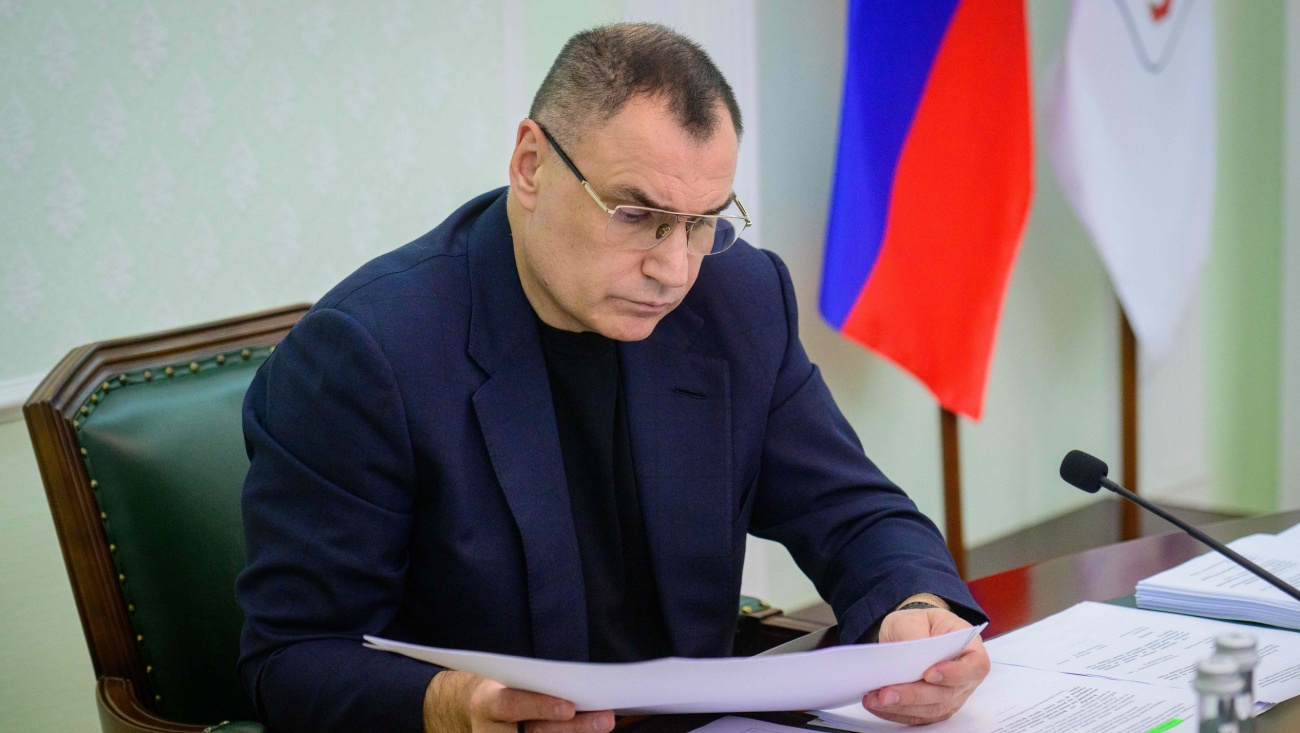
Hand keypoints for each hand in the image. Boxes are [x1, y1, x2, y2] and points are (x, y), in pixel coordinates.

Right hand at [423, 670, 615, 732]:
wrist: (473, 712)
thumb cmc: (500, 689)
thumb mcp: (506, 679)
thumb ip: (532, 681)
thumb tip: (580, 678)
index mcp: (485, 703)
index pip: (511, 705)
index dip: (540, 706)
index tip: (569, 706)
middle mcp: (491, 732)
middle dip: (573, 729)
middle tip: (605, 719)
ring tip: (604, 725)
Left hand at [862, 606, 988, 725]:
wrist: (909, 634)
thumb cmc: (919, 624)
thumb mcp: (913, 619)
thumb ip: (914, 635)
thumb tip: (913, 657)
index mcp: (970, 648)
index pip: (975, 666)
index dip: (955, 673)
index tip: (929, 674)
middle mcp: (966, 676)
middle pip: (948, 693)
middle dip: (914, 695)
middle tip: (887, 694)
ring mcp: (953, 695)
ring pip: (932, 709)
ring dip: (902, 707)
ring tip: (875, 699)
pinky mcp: (935, 707)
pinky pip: (919, 717)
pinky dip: (897, 713)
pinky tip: (878, 705)